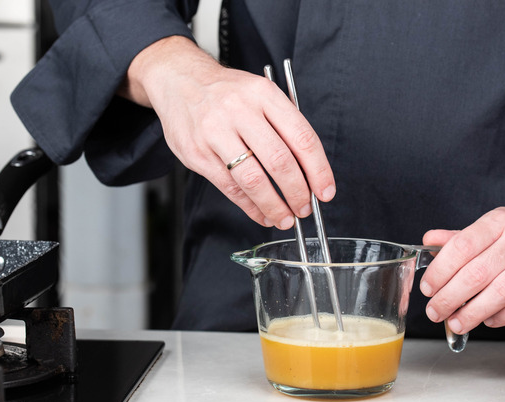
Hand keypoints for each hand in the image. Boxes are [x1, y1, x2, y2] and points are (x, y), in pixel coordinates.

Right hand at [119, 36, 335, 228]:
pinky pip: (229, 188)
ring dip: (274, 205)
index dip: (318, 170)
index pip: (302, 138)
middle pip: (279, 161)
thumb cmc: (226, 92)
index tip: (325, 191)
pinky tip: (262, 213)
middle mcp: (239, 111)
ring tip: (285, 218)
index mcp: (264, 94)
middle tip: (305, 208)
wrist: (178, 80)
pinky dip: (250, 206)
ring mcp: (215, 133)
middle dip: (297, 192)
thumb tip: (309, 172)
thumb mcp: (260, 94)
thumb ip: (283, 126)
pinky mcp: (197, 153)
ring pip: (253, 180)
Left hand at [420, 150, 504, 333]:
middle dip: (450, 297)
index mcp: (499, 221)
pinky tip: (488, 320)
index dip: (440, 270)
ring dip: (474, 312)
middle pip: (478, 273)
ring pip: (502, 291)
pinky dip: (504, 316)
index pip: (462, 246)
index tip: (427, 288)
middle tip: (434, 312)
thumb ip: (461, 237)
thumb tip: (428, 240)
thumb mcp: (494, 225)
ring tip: (456, 323)